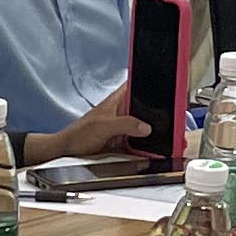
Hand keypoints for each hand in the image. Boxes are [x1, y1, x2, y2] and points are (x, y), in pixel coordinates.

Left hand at [34, 87, 152, 164]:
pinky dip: (147, 146)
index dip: (149, 81)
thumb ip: (125, 124)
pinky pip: (142, 142)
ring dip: (151, 131)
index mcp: (117, 100)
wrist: (68, 154)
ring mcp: (125, 127)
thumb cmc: (77, 135)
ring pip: (146, 126)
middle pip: (146, 107)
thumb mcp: (102, 126)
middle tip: (166, 117)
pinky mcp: (125, 142)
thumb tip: (145, 127)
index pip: (136, 83)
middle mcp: (123, 112)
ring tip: (156, 136)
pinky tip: (149, 150)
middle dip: (156, 112)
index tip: (162, 86)